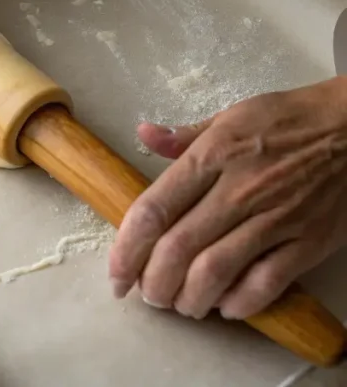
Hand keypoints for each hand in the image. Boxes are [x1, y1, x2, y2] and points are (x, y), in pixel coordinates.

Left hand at [110, 77, 346, 319]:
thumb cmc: (286, 120)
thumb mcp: (229, 116)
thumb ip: (183, 137)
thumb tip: (143, 134)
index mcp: (211, 157)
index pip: (154, 209)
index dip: (126, 248)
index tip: (115, 273)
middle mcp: (238, 190)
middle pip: (178, 249)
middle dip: (152, 283)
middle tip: (146, 295)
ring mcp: (274, 219)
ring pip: (215, 272)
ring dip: (188, 299)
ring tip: (179, 304)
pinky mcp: (307, 241)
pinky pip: (266, 283)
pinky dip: (239, 303)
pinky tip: (223, 306)